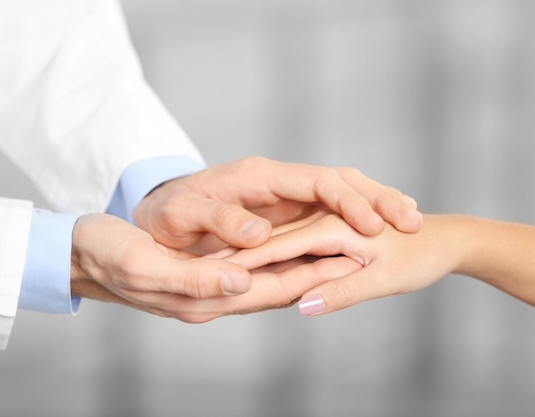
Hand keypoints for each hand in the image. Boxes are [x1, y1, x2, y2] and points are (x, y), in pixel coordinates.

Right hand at [71, 214, 361, 321]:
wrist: (82, 255)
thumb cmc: (108, 254)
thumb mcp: (144, 264)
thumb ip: (195, 277)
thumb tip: (242, 280)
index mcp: (204, 296)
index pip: (273, 287)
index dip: (316, 273)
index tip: (357, 258)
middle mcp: (215, 298)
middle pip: (282, 287)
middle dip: (325, 272)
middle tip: (367, 253)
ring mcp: (211, 289)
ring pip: (271, 280)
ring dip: (307, 267)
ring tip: (344, 249)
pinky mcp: (205, 276)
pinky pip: (252, 273)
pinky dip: (279, 263)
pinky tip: (295, 251)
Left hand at [134, 157, 422, 252]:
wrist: (159, 210)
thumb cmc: (168, 213)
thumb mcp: (186, 215)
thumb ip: (222, 221)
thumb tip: (261, 235)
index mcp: (258, 177)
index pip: (315, 180)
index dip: (347, 201)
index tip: (374, 226)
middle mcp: (277, 181)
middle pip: (338, 181)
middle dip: (377, 198)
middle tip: (414, 220)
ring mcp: (284, 196)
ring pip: (340, 193)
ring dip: (374, 205)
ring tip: (411, 219)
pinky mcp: (285, 212)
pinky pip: (329, 210)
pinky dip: (358, 214)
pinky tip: (382, 225)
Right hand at [223, 212, 457, 314]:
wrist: (447, 240)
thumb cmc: (417, 258)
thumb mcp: (382, 279)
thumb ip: (341, 290)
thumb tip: (304, 305)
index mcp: (330, 228)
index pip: (274, 246)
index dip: (242, 260)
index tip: (213, 272)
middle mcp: (323, 219)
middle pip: (270, 237)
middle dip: (237, 251)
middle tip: (203, 266)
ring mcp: (324, 223)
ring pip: (280, 236)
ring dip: (253, 248)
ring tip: (223, 263)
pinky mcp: (326, 231)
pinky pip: (294, 238)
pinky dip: (274, 248)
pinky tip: (262, 257)